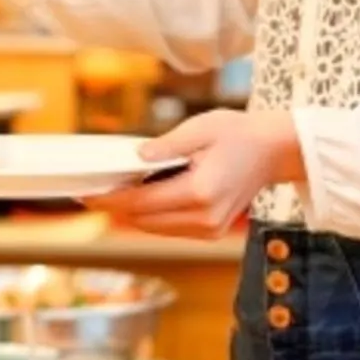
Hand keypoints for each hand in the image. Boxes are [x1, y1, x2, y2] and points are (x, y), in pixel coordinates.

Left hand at [89, 109, 303, 239]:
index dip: (110, 200)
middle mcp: (204, 217)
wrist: (273, 151)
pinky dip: (151, 216)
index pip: (142, 203)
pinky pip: (170, 228)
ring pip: (154, 228)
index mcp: (200, 191)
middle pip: (143, 221)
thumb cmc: (238, 133)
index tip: (85, 195)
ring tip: (108, 195)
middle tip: (88, 193)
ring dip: (131, 214)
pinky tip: (138, 199)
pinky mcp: (211, 231)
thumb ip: (167, 145)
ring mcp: (210, 228)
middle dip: (115, 208)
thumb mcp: (201, 128)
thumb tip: (136, 158)